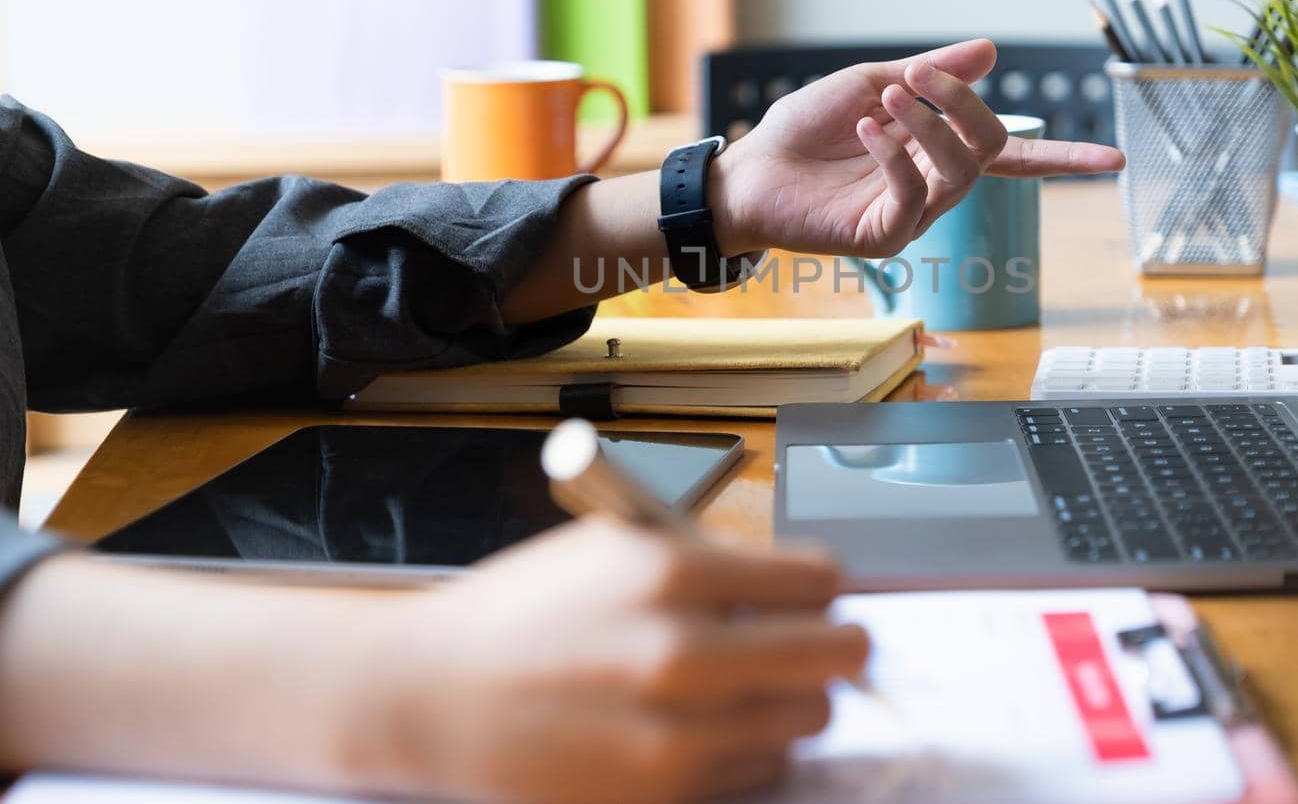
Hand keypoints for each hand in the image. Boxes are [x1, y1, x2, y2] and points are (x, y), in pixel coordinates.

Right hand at [367, 520, 866, 803]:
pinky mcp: (664, 797)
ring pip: (808, 721)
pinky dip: (745, 752)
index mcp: (673, 572)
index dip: (821, 586)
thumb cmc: (521, 615)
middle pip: (838, 654)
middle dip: (831, 646)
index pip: (821, 578)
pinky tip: (698, 730)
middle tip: (811, 645)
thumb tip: (801, 585)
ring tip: (741, 688)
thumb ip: (710, 559)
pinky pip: (759, 773)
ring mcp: (677, 734)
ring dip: (788, 702)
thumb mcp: (614, 546)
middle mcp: (684, 652)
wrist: (431, 697)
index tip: (812, 595)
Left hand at [712, 39, 1124, 255]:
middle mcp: (936, 186)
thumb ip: (931, 74)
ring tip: (888, 94)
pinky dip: (893, 155)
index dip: (1064, 157)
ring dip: (929, 122)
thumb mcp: (871, 83)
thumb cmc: (806, 131)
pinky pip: (911, 196)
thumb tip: (991, 50)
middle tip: (916, 74)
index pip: (1014, 155)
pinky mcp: (884, 237)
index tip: (1117, 160)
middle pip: (989, 147)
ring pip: (958, 171)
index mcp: (938, 150)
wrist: (751, 170)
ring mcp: (913, 215)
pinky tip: (866, 127)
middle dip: (962, 104)